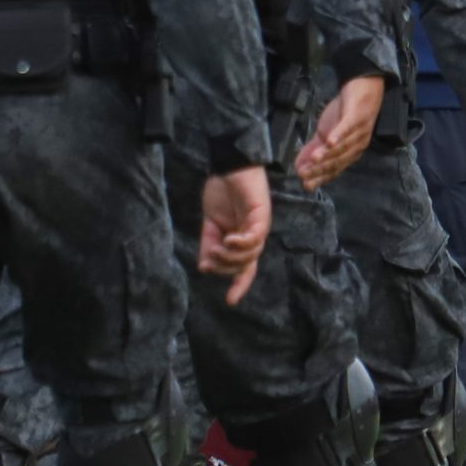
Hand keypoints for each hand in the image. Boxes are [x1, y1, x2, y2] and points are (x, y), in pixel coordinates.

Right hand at [199, 166, 274, 304]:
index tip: (230, 300)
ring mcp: (259, 225)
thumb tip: (205, 267)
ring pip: (251, 254)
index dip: (239, 284)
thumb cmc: (221, 191)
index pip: (245, 267)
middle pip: (246, 264)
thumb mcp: (210, 223)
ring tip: (216, 247)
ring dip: (231, 256)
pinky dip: (242, 242)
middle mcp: (254, 235)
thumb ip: (209, 244)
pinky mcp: (261, 214)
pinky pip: (255, 237)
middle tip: (209, 258)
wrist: (227, 165)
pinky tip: (229, 239)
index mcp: (242, 238)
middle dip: (226, 267)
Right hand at [296, 73, 384, 188]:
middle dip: (320, 169)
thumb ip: (313, 150)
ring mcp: (358, 131)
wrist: (363, 86)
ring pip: (342, 146)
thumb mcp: (326, 133)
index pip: (334, 169)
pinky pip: (347, 127)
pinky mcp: (356, 116)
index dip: (320, 177)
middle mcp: (357, 145)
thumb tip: (298, 166)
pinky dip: (338, 135)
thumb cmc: (345, 113)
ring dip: (327, 154)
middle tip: (304, 176)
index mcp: (349, 152)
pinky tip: (329, 141)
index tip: (305, 186)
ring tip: (313, 161)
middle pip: (337, 161)